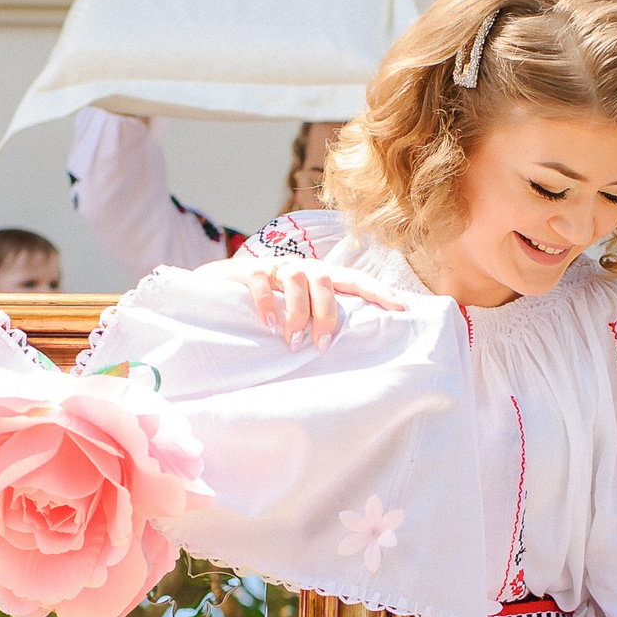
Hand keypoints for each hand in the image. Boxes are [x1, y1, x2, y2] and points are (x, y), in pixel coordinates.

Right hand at [243, 260, 411, 349]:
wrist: (216, 288)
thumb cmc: (265, 306)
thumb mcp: (294, 311)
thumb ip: (316, 319)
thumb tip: (341, 350)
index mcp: (318, 278)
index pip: (354, 280)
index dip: (378, 291)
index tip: (401, 308)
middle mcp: (301, 268)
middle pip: (325, 280)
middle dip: (327, 315)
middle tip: (322, 346)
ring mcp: (274, 266)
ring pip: (296, 280)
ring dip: (298, 314)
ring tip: (293, 342)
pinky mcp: (246, 269)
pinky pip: (261, 281)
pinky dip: (267, 304)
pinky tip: (270, 325)